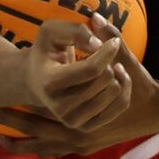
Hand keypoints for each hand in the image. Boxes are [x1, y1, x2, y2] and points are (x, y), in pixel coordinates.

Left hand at [0, 15, 158, 155]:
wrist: (153, 112)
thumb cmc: (137, 84)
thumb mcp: (125, 61)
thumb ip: (107, 38)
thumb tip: (93, 16)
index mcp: (82, 113)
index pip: (38, 109)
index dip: (14, 102)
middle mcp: (76, 135)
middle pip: (29, 132)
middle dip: (4, 119)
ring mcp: (78, 144)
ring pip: (36, 147)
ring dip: (13, 141)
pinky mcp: (80, 146)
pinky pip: (48, 151)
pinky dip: (29, 147)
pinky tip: (11, 142)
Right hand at [2, 15, 130, 135]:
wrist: (35, 81)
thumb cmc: (47, 52)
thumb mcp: (52, 32)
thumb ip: (75, 31)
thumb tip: (98, 44)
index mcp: (49, 82)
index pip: (92, 69)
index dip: (108, 52)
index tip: (113, 42)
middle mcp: (60, 107)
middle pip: (106, 79)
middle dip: (108, 62)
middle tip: (99, 57)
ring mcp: (73, 121)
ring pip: (115, 91)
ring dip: (115, 74)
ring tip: (104, 68)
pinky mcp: (86, 127)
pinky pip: (120, 106)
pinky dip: (123, 88)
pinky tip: (114, 78)